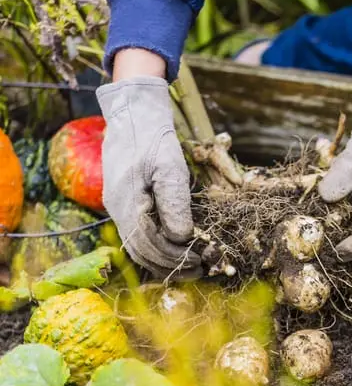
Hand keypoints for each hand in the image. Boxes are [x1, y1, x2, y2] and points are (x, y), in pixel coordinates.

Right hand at [96, 74, 200, 277]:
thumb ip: (175, 204)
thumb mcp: (171, 169)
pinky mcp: (123, 202)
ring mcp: (117, 207)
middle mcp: (117, 209)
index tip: (199, 261)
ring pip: (138, 246)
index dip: (174, 258)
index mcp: (126, 203)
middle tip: (200, 270)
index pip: (149, 244)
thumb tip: (181, 238)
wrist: (133, 115)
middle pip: (142, 251)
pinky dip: (156, 247)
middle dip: (171, 264)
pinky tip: (176, 249)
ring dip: (164, 259)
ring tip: (191, 265)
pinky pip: (138, 234)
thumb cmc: (154, 139)